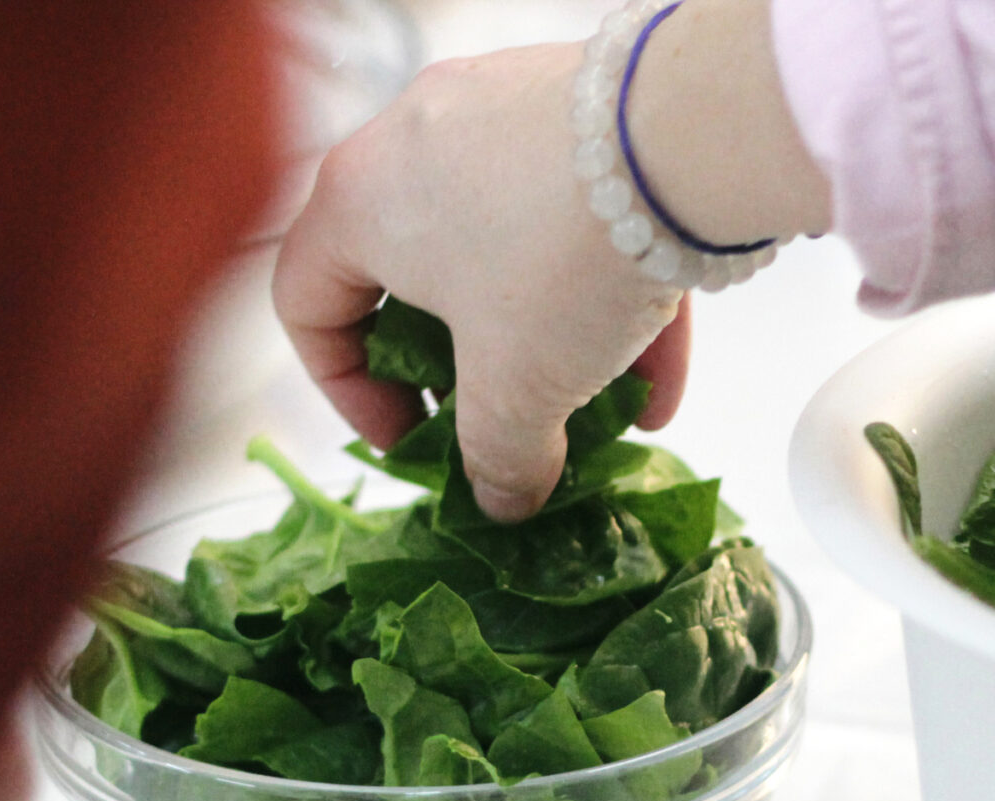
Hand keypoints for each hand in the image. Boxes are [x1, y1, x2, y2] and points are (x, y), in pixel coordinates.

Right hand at [272, 0, 827, 519]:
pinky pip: (574, 214)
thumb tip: (504, 502)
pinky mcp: (579, 105)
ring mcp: (499, 112)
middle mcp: (414, 141)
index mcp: (358, 202)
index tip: (413, 440)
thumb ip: (498, 457)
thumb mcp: (518, 389)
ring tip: (597, 412)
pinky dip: (604, 292)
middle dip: (465, 368)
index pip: (307, 304)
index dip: (349, 392)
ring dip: (548, 341)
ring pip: (506, 248)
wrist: (686, 134)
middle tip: (506, 423)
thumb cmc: (557, 258)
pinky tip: (658, 377)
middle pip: (412, 276)